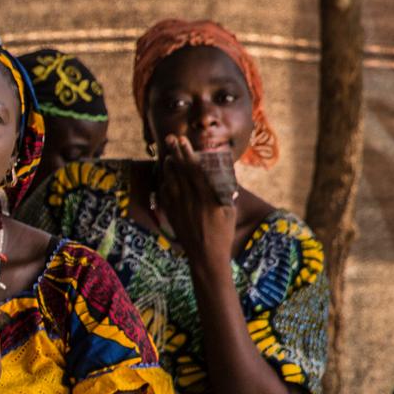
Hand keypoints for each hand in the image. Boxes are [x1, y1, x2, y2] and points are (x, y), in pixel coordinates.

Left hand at [155, 137, 236, 266]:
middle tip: (170, 138)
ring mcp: (179, 207)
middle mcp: (190, 200)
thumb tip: (225, 176)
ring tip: (167, 153)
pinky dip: (164, 182)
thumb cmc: (222, 233)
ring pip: (170, 181)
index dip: (187, 155)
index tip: (183, 141)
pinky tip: (165, 175)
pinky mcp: (172, 214)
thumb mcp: (229, 211)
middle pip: (180, 172)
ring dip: (168, 166)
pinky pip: (165, 194)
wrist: (205, 255)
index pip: (194, 171)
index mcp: (206, 198)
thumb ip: (226, 193)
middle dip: (175, 154)